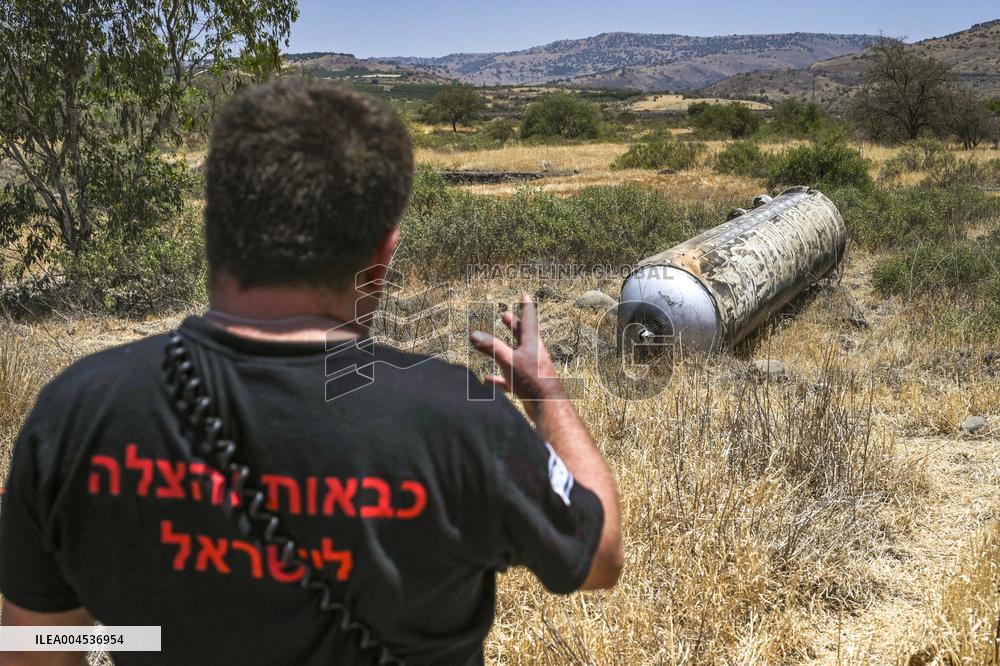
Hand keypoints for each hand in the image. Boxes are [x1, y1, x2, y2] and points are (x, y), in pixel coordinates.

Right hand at [469, 292, 564, 420]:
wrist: (547, 406)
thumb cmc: (531, 380)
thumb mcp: (508, 360)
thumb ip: (491, 347)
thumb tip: (473, 334)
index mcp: (532, 343)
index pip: (529, 319)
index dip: (525, 307)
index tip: (525, 295)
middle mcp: (533, 354)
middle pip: (523, 336)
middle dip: (514, 325)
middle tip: (507, 315)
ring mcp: (531, 370)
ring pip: (516, 356)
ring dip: (505, 349)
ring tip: (494, 344)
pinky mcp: (527, 385)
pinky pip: (510, 378)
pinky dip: (499, 377)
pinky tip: (487, 379)